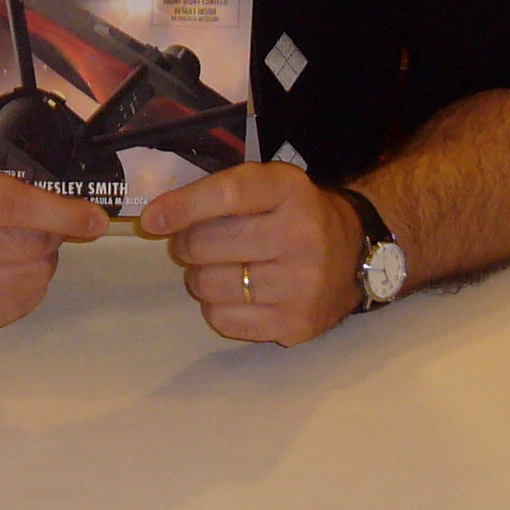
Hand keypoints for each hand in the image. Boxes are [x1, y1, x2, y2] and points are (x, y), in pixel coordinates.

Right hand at [0, 159, 105, 333]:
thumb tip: (74, 198)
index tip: (94, 219)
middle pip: (31, 244)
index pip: (12, 206)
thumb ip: (15, 178)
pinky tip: (5, 269)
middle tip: (40, 223)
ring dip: (39, 259)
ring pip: (34, 275)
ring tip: (14, 246)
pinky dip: (28, 283)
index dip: (59, 212)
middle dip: (50, 232)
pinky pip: (26, 301)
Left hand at [139, 163, 363, 345]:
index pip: (227, 196)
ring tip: (221, 268)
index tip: (153, 219)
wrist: (357, 256)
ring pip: (209, 284)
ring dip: (200, 276)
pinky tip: (236, 293)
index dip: (182, 207)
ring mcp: (300, 285)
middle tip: (196, 244)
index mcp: (291, 192)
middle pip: (208, 244)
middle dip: (187, 245)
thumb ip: (220, 191)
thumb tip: (156, 217)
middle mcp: (300, 236)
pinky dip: (217, 306)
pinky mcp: (294, 323)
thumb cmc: (298, 216)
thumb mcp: (272, 186)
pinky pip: (222, 318)